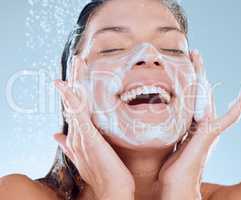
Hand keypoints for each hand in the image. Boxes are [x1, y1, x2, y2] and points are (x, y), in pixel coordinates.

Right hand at [53, 56, 134, 199]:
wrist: (112, 191)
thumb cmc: (105, 175)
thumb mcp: (86, 157)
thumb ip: (71, 146)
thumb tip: (57, 136)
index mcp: (78, 137)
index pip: (72, 109)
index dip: (70, 92)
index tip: (71, 79)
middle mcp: (76, 134)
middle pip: (72, 102)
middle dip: (72, 80)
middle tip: (76, 61)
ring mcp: (80, 135)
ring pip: (74, 102)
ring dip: (73, 81)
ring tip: (76, 61)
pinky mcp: (87, 137)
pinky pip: (77, 113)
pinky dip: (70, 98)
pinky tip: (65, 85)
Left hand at [157, 50, 240, 199]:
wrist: (176, 185)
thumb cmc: (170, 169)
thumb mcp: (168, 143)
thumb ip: (171, 130)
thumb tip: (158, 121)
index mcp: (191, 126)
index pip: (192, 98)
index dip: (190, 82)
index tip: (185, 69)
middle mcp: (201, 124)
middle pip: (200, 92)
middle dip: (196, 72)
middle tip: (191, 53)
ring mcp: (208, 128)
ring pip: (206, 95)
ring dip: (203, 74)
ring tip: (198, 56)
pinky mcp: (212, 133)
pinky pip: (230, 116)